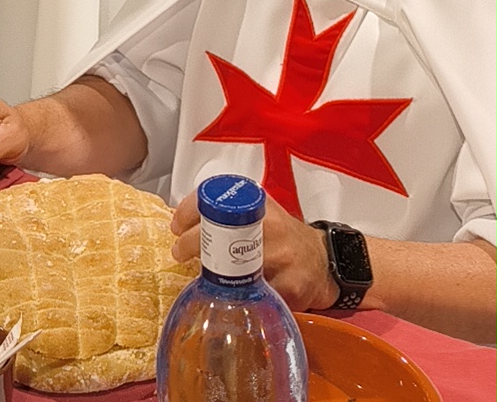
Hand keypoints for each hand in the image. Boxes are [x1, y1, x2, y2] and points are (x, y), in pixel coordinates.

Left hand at [171, 190, 339, 311]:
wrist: (322, 260)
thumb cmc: (283, 236)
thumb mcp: (258, 212)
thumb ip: (229, 212)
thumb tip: (186, 221)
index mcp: (258, 204)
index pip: (215, 199)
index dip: (188, 212)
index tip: (175, 226)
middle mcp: (269, 225)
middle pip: (218, 234)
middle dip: (191, 244)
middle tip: (178, 252)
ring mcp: (281, 256)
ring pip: (233, 270)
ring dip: (210, 274)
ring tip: (201, 275)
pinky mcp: (290, 286)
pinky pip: (255, 296)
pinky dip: (239, 298)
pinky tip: (232, 296)